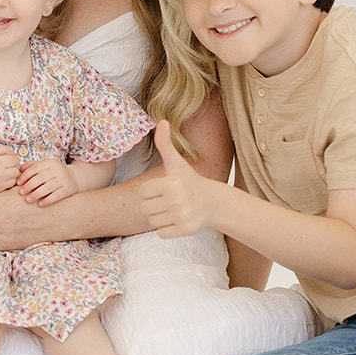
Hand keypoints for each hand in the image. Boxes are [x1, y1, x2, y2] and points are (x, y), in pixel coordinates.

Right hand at [0, 146, 19, 194]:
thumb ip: (2, 150)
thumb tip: (14, 154)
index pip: (15, 159)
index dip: (12, 158)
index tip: (7, 159)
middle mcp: (0, 173)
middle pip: (16, 168)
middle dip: (12, 166)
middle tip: (4, 166)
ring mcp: (0, 183)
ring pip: (15, 177)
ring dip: (11, 174)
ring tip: (2, 172)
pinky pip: (10, 185)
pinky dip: (8, 182)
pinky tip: (0, 179)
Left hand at [16, 159, 78, 206]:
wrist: (74, 178)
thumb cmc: (54, 173)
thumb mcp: (45, 166)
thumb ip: (32, 166)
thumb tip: (20, 169)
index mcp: (50, 163)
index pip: (36, 168)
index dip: (26, 175)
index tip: (18, 183)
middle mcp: (57, 170)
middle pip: (41, 177)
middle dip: (29, 185)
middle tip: (20, 192)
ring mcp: (63, 180)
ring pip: (48, 187)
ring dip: (37, 194)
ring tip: (28, 200)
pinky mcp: (68, 189)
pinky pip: (57, 195)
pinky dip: (48, 200)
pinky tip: (40, 204)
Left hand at [141, 121, 214, 238]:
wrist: (213, 202)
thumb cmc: (189, 181)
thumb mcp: (176, 163)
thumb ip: (165, 144)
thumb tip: (161, 121)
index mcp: (170, 183)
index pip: (142, 193)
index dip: (150, 191)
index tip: (163, 188)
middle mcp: (176, 200)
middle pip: (145, 209)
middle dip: (154, 205)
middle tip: (168, 200)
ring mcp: (181, 216)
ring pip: (152, 222)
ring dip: (160, 217)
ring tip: (173, 209)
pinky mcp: (185, 230)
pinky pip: (161, 233)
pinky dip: (167, 229)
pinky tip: (177, 220)